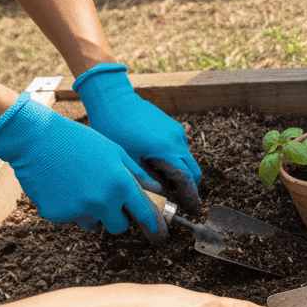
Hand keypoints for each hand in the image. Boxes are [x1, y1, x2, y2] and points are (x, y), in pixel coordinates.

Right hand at [0, 92, 166, 240]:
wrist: (37, 138)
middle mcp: (102, 201)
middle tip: (111, 205)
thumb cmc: (80, 141)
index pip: (144, 213)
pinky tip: (62, 188)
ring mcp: (78, 210)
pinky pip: (69, 219)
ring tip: (82, 190)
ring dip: (92, 215)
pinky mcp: (56, 214)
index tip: (157, 232)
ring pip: (93, 225)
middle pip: (119, 227)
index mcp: (120, 184)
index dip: (152, 224)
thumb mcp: (115, 151)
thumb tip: (156, 190)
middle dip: (118, 219)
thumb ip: (136, 174)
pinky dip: (68, 209)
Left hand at [74, 63, 201, 209]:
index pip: (187, 179)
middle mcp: (177, 140)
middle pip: (193, 170)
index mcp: (166, 150)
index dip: (190, 196)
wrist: (113, 99)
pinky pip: (179, 148)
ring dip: (180, 173)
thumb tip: (157, 199)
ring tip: (163, 183)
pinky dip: (174, 160)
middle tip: (180, 200)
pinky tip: (156, 164)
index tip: (191, 207)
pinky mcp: (172, 126)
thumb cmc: (113, 129)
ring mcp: (176, 131)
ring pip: (186, 159)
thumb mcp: (126, 160)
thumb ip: (145, 180)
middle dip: (190, 187)